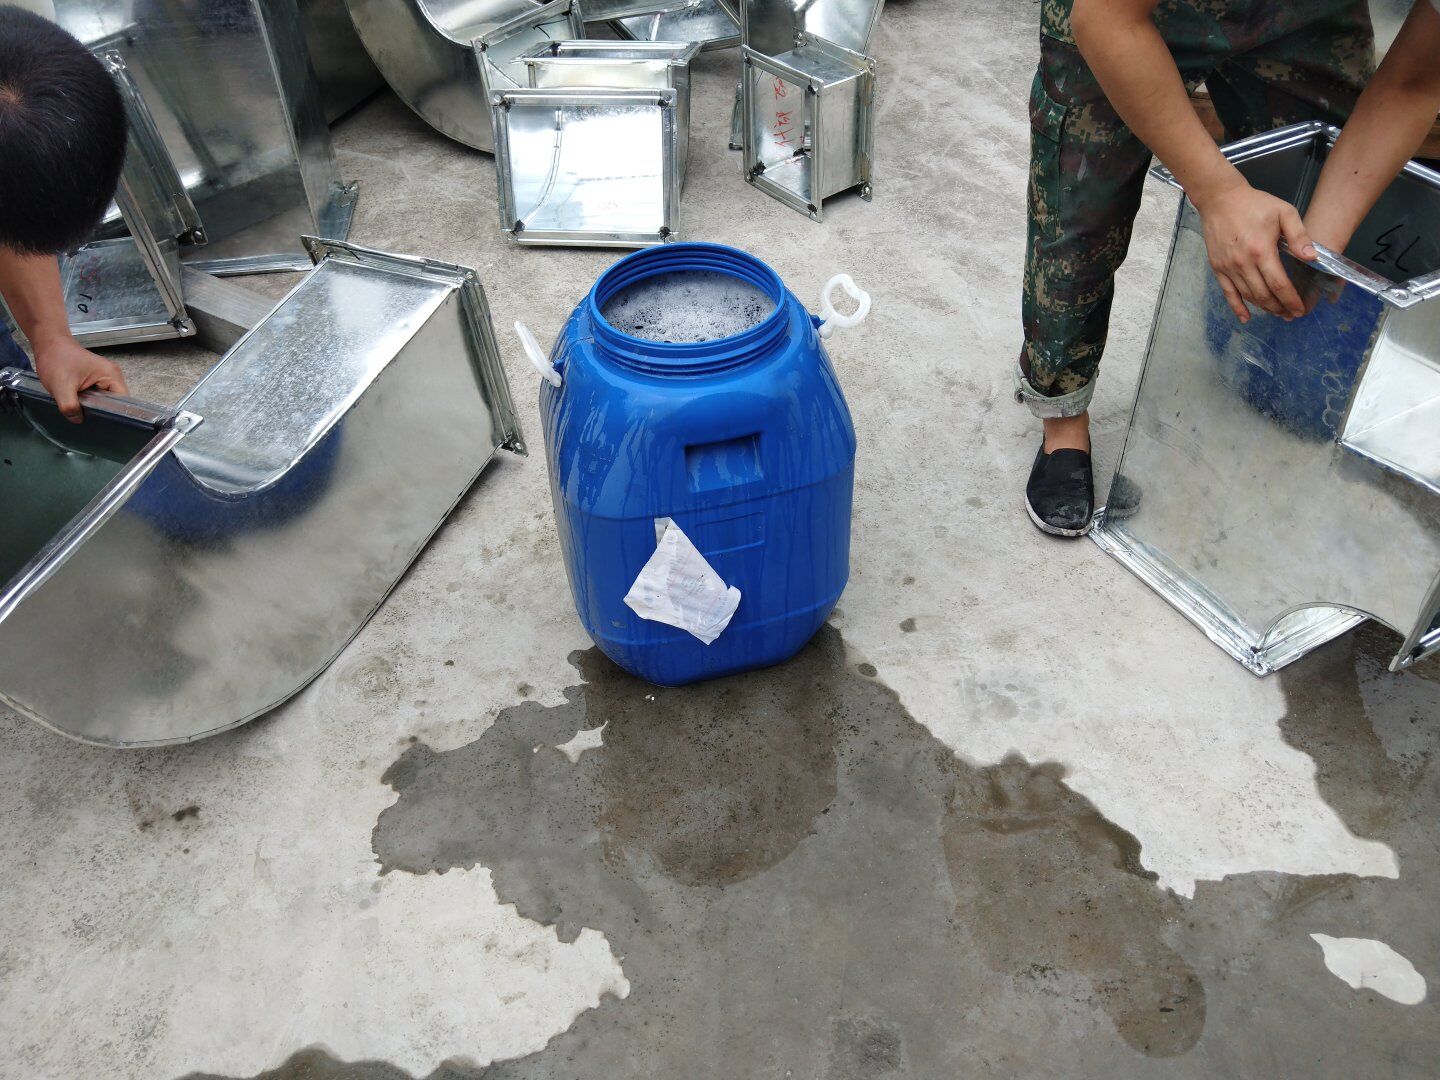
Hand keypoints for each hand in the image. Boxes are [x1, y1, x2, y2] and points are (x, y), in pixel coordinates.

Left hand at [31, 335, 128, 422]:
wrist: (48, 343)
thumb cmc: (56, 359)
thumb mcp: (61, 387)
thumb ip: (70, 407)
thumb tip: (78, 420)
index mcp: (111, 375)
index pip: (122, 402)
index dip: (113, 414)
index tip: (100, 423)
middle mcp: (112, 375)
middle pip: (115, 402)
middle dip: (101, 411)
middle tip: (87, 419)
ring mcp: (104, 376)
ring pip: (105, 400)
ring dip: (93, 406)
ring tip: (82, 413)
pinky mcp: (95, 378)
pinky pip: (97, 395)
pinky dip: (88, 401)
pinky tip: (78, 405)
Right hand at [1194, 180, 1316, 322]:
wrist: (1220, 200)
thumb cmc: (1254, 204)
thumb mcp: (1284, 212)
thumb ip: (1299, 235)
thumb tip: (1312, 258)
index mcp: (1261, 251)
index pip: (1278, 284)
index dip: (1291, 300)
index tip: (1300, 310)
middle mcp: (1243, 264)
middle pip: (1263, 295)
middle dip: (1279, 308)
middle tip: (1291, 315)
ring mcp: (1228, 268)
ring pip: (1248, 296)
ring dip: (1264, 308)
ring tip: (1277, 313)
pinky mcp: (1218, 268)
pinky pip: (1228, 293)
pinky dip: (1237, 307)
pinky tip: (1246, 317)